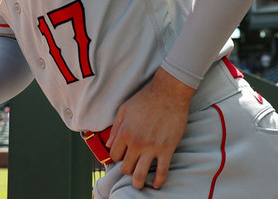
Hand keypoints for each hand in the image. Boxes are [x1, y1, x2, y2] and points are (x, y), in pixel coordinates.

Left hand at [106, 67, 194, 189]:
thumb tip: (109, 144)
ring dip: (138, 182)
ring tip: (139, 184)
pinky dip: (159, 181)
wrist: (168, 93)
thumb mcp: (124, 110)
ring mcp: (152, 148)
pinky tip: (157, 184)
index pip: (114, 155)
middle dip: (127, 170)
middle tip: (132, 168)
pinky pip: (162, 171)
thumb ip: (115, 128)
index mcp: (124, 132)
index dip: (117, 158)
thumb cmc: (146, 99)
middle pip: (126, 167)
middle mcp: (136, 143)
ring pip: (140, 174)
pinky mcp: (167, 149)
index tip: (122, 157)